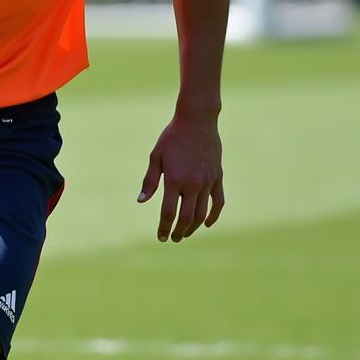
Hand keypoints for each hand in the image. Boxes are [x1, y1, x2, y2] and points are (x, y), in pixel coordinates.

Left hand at [137, 112, 223, 241]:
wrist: (197, 120)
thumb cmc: (172, 137)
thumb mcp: (156, 156)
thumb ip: (150, 181)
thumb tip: (141, 201)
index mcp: (174, 179)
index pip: (168, 213)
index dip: (163, 228)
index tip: (160, 236)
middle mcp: (193, 184)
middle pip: (186, 218)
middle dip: (178, 232)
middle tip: (172, 238)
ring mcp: (208, 182)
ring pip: (202, 213)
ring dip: (193, 227)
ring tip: (185, 234)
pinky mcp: (218, 178)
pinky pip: (218, 202)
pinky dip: (213, 216)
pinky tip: (206, 224)